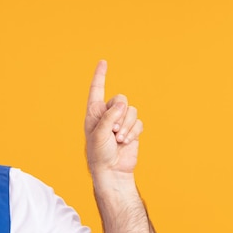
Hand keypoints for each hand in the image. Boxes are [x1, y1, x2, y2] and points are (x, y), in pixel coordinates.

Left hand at [85, 60, 142, 175]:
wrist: (112, 170)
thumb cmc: (99, 153)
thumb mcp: (99, 134)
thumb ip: (109, 116)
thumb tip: (122, 104)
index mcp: (94, 113)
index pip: (96, 90)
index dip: (100, 76)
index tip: (103, 62)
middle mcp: (107, 114)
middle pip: (120, 99)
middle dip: (120, 114)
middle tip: (114, 131)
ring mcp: (121, 121)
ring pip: (131, 111)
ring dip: (127, 126)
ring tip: (119, 139)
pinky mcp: (132, 129)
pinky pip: (138, 122)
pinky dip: (134, 132)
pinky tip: (126, 142)